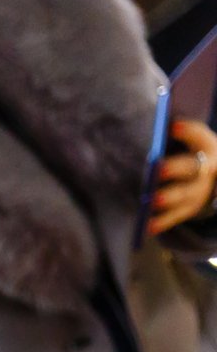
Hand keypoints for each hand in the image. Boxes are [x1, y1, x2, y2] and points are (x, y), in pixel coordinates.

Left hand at [147, 118, 216, 234]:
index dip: (188, 131)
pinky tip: (146, 226)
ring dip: (169, 198)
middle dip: (175, 168)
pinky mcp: (189, 208)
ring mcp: (200, 191)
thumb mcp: (185, 141)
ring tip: (151, 200)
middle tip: (158, 169)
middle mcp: (207, 169)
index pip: (200, 136)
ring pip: (185, 194)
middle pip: (192, 168)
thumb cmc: (184, 151)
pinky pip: (175, 216)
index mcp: (206, 146)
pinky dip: (161, 221)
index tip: (173, 125)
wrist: (206, 175)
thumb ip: (172, 135)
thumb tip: (155, 129)